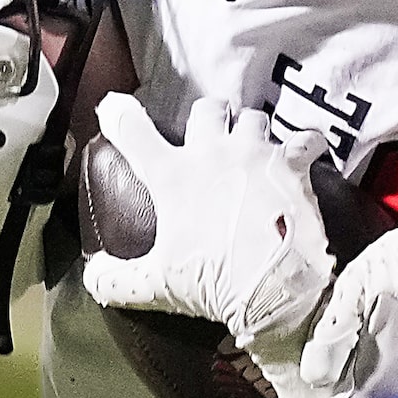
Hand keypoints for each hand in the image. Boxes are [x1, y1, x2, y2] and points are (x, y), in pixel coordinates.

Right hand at [79, 95, 333, 357]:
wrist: (277, 290)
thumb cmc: (214, 282)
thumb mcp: (155, 286)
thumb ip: (115, 280)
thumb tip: (92, 277)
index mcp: (172, 176)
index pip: (132, 130)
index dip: (118, 113)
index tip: (115, 107)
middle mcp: (212, 153)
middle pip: (206, 108)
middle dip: (208, 118)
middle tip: (210, 137)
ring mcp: (255, 154)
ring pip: (253, 118)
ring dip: (251, 130)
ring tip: (252, 149)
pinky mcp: (293, 165)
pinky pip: (305, 138)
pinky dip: (305, 145)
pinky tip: (303, 155)